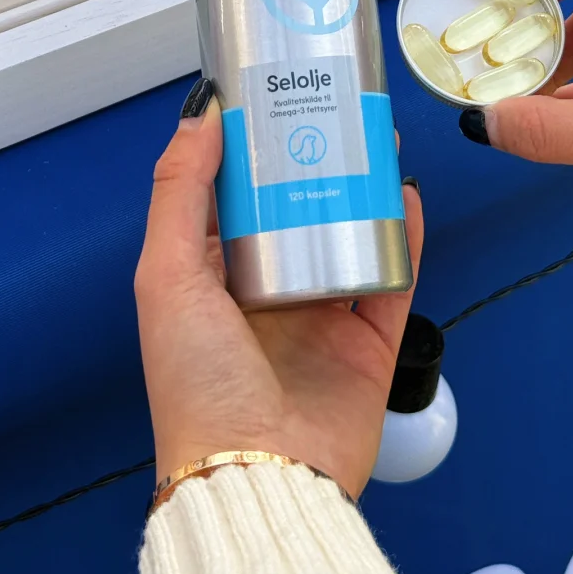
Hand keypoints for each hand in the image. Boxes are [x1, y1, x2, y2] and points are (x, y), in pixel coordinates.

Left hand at [134, 91, 422, 499]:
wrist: (260, 474)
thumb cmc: (197, 387)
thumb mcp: (166, 276)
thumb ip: (179, 192)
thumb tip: (200, 117)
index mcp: (211, 278)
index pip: (234, 198)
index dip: (252, 150)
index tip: (271, 99)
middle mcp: (267, 294)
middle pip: (299, 210)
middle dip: (317, 160)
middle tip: (335, 110)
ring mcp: (320, 319)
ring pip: (350, 236)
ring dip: (364, 188)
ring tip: (375, 140)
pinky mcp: (368, 345)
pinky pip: (393, 278)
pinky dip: (404, 237)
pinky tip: (406, 196)